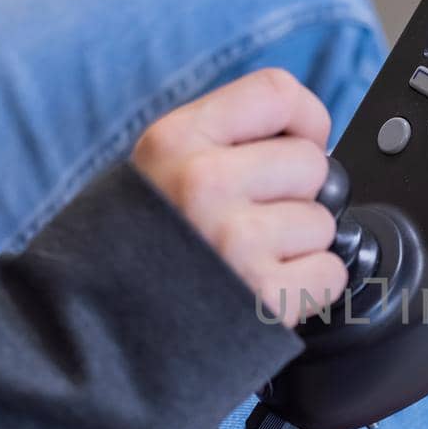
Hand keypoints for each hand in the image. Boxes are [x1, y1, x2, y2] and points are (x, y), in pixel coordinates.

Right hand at [132, 69, 346, 326]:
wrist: (98, 335)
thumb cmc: (137, 250)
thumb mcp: (158, 170)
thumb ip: (222, 142)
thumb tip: (306, 137)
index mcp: (177, 141)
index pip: (276, 92)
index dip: (305, 119)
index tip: (302, 142)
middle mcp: (205, 184)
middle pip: (312, 164)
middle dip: (297, 195)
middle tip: (254, 222)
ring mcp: (235, 241)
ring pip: (323, 223)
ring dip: (299, 247)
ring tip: (248, 263)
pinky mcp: (264, 295)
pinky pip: (330, 273)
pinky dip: (310, 288)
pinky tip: (263, 291)